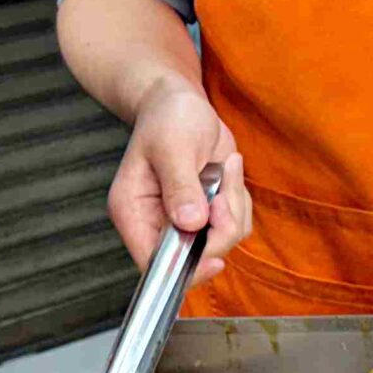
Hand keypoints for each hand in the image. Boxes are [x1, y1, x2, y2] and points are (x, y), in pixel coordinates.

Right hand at [108, 78, 251, 286]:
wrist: (182, 103)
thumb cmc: (168, 119)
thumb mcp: (173, 146)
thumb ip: (181, 186)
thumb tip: (191, 224)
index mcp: (132, 211)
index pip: (152, 263)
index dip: (184, 269)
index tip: (214, 258)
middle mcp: (155, 222)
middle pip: (194, 257)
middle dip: (220, 228)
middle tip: (222, 192)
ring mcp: (184, 220)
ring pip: (222, 240)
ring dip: (234, 208)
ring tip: (224, 169)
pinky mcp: (208, 213)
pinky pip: (236, 224)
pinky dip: (240, 202)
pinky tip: (228, 172)